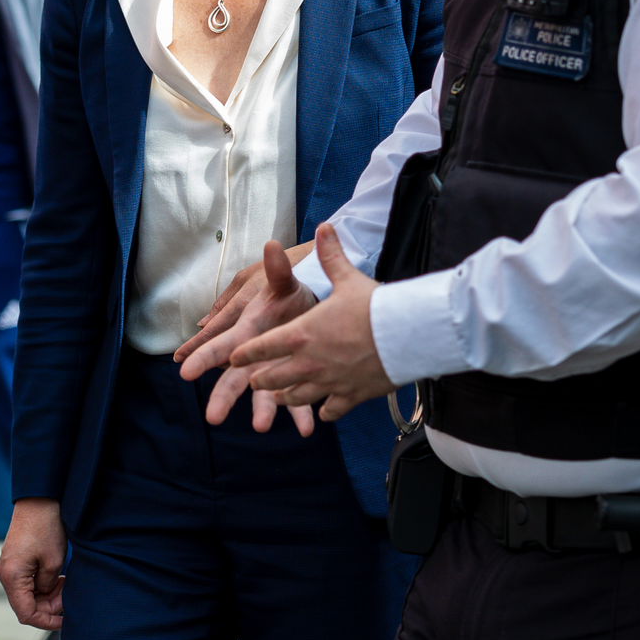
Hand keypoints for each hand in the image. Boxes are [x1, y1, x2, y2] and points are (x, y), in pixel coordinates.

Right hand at [0, 498, 65, 629]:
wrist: (39, 499)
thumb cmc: (46, 528)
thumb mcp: (53, 562)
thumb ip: (48, 587)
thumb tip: (45, 595)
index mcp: (12, 577)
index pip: (26, 613)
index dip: (46, 621)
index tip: (64, 621)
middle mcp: (6, 575)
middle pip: (26, 605)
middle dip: (49, 606)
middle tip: (68, 595)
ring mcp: (9, 567)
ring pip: (28, 594)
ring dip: (48, 594)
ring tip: (65, 582)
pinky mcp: (15, 561)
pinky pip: (28, 582)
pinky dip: (43, 584)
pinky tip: (57, 576)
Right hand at [177, 240, 317, 432]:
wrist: (315, 308)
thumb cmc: (292, 294)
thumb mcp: (284, 282)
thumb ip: (278, 268)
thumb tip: (271, 246)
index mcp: (245, 333)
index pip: (218, 345)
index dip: (202, 357)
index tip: (184, 371)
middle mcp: (253, 357)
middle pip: (234, 379)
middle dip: (224, 397)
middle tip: (213, 418)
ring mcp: (273, 371)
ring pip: (265, 394)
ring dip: (264, 410)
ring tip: (262, 427)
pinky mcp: (295, 379)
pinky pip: (297, 400)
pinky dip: (301, 414)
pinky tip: (309, 430)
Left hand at [229, 223, 395, 422]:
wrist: (407, 334)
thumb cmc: (373, 305)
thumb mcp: (347, 278)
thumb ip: (330, 255)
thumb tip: (324, 226)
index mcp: (300, 334)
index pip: (262, 347)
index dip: (245, 354)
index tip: (232, 359)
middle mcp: (308, 362)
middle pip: (273, 378)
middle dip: (261, 380)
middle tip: (255, 381)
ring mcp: (328, 383)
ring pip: (297, 397)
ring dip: (285, 398)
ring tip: (278, 398)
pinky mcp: (350, 396)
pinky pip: (330, 410)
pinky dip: (324, 411)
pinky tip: (322, 412)